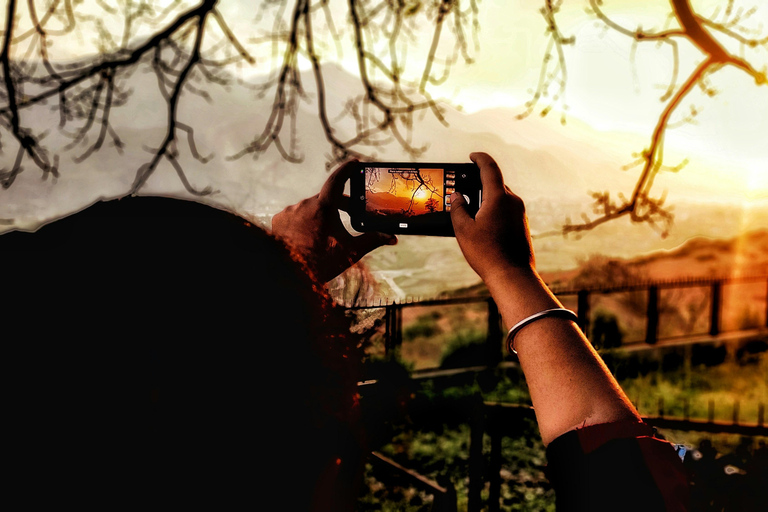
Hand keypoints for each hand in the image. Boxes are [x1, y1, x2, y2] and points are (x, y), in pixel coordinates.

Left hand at [271, 159, 396, 281]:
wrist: (289, 275)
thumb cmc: (322, 263)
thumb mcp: (350, 251)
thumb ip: (372, 240)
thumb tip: (392, 237)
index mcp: (323, 208)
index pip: (337, 180)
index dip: (347, 169)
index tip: (356, 162)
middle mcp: (304, 204)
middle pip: (327, 198)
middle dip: (340, 204)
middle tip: (352, 212)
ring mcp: (290, 211)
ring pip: (310, 207)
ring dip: (320, 215)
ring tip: (326, 232)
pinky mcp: (279, 220)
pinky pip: (295, 215)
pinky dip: (303, 221)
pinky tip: (307, 235)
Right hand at [450, 152, 534, 280]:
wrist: (513, 276)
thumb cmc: (486, 253)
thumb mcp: (463, 229)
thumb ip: (458, 208)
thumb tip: (458, 196)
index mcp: (498, 197)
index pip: (489, 168)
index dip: (479, 158)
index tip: (472, 156)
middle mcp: (513, 201)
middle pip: (495, 183)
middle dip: (480, 183)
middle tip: (465, 189)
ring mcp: (520, 213)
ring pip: (501, 198)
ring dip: (487, 199)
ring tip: (471, 211)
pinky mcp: (522, 225)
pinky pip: (507, 210)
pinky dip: (494, 210)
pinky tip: (484, 225)